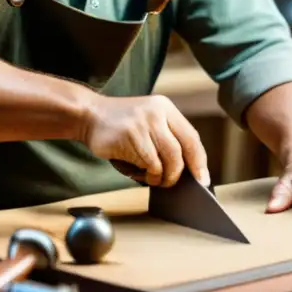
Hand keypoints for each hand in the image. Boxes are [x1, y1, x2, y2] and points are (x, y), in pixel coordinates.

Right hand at [80, 93, 209, 187]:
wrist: (89, 115)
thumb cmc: (121, 126)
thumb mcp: (149, 122)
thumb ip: (166, 138)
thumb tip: (188, 171)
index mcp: (165, 108)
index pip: (191, 137)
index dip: (199, 161)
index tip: (203, 179)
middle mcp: (157, 112)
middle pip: (181, 151)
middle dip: (178, 173)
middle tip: (170, 183)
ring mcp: (144, 123)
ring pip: (167, 160)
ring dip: (161, 176)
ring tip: (152, 178)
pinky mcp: (130, 135)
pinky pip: (149, 163)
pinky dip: (147, 174)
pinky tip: (138, 172)